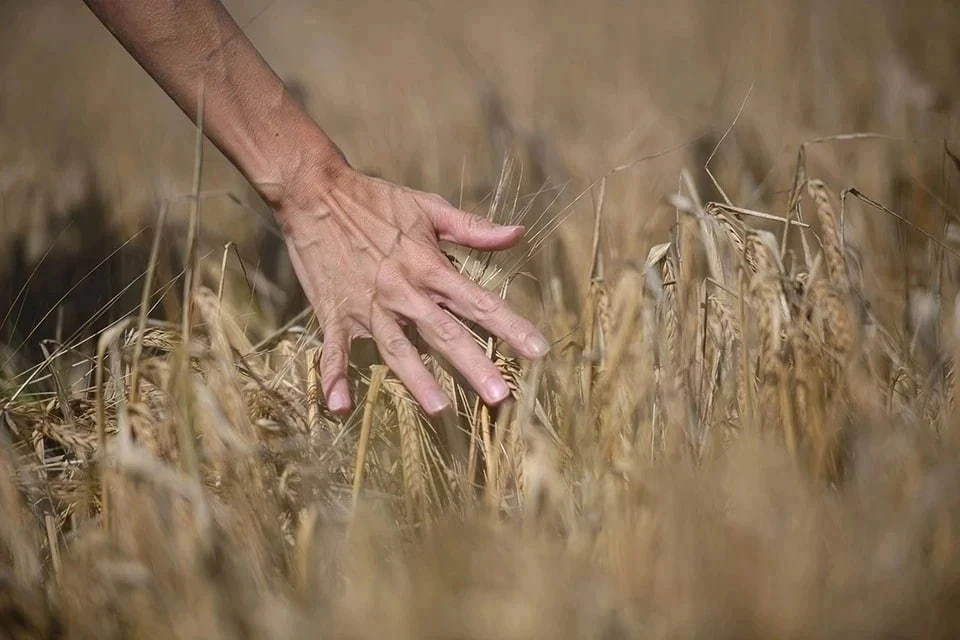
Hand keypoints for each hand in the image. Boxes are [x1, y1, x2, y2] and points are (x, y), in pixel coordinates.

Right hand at [275, 161, 549, 415]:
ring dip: (416, 380)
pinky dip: (333, 376)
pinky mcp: (335, 313)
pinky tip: (339, 407)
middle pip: (444, 333)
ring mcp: (367, 306)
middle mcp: (402, 291)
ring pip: (396, 348)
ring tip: (438, 410)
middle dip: (474, 365)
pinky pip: (333, 349)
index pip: (478, 302)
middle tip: (500, 397)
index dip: (510, 326)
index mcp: (429, 266)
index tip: (538, 351)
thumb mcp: (428, 206)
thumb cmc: (375, 199)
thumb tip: (518, 234)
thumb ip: (472, 228)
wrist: (314, 192)